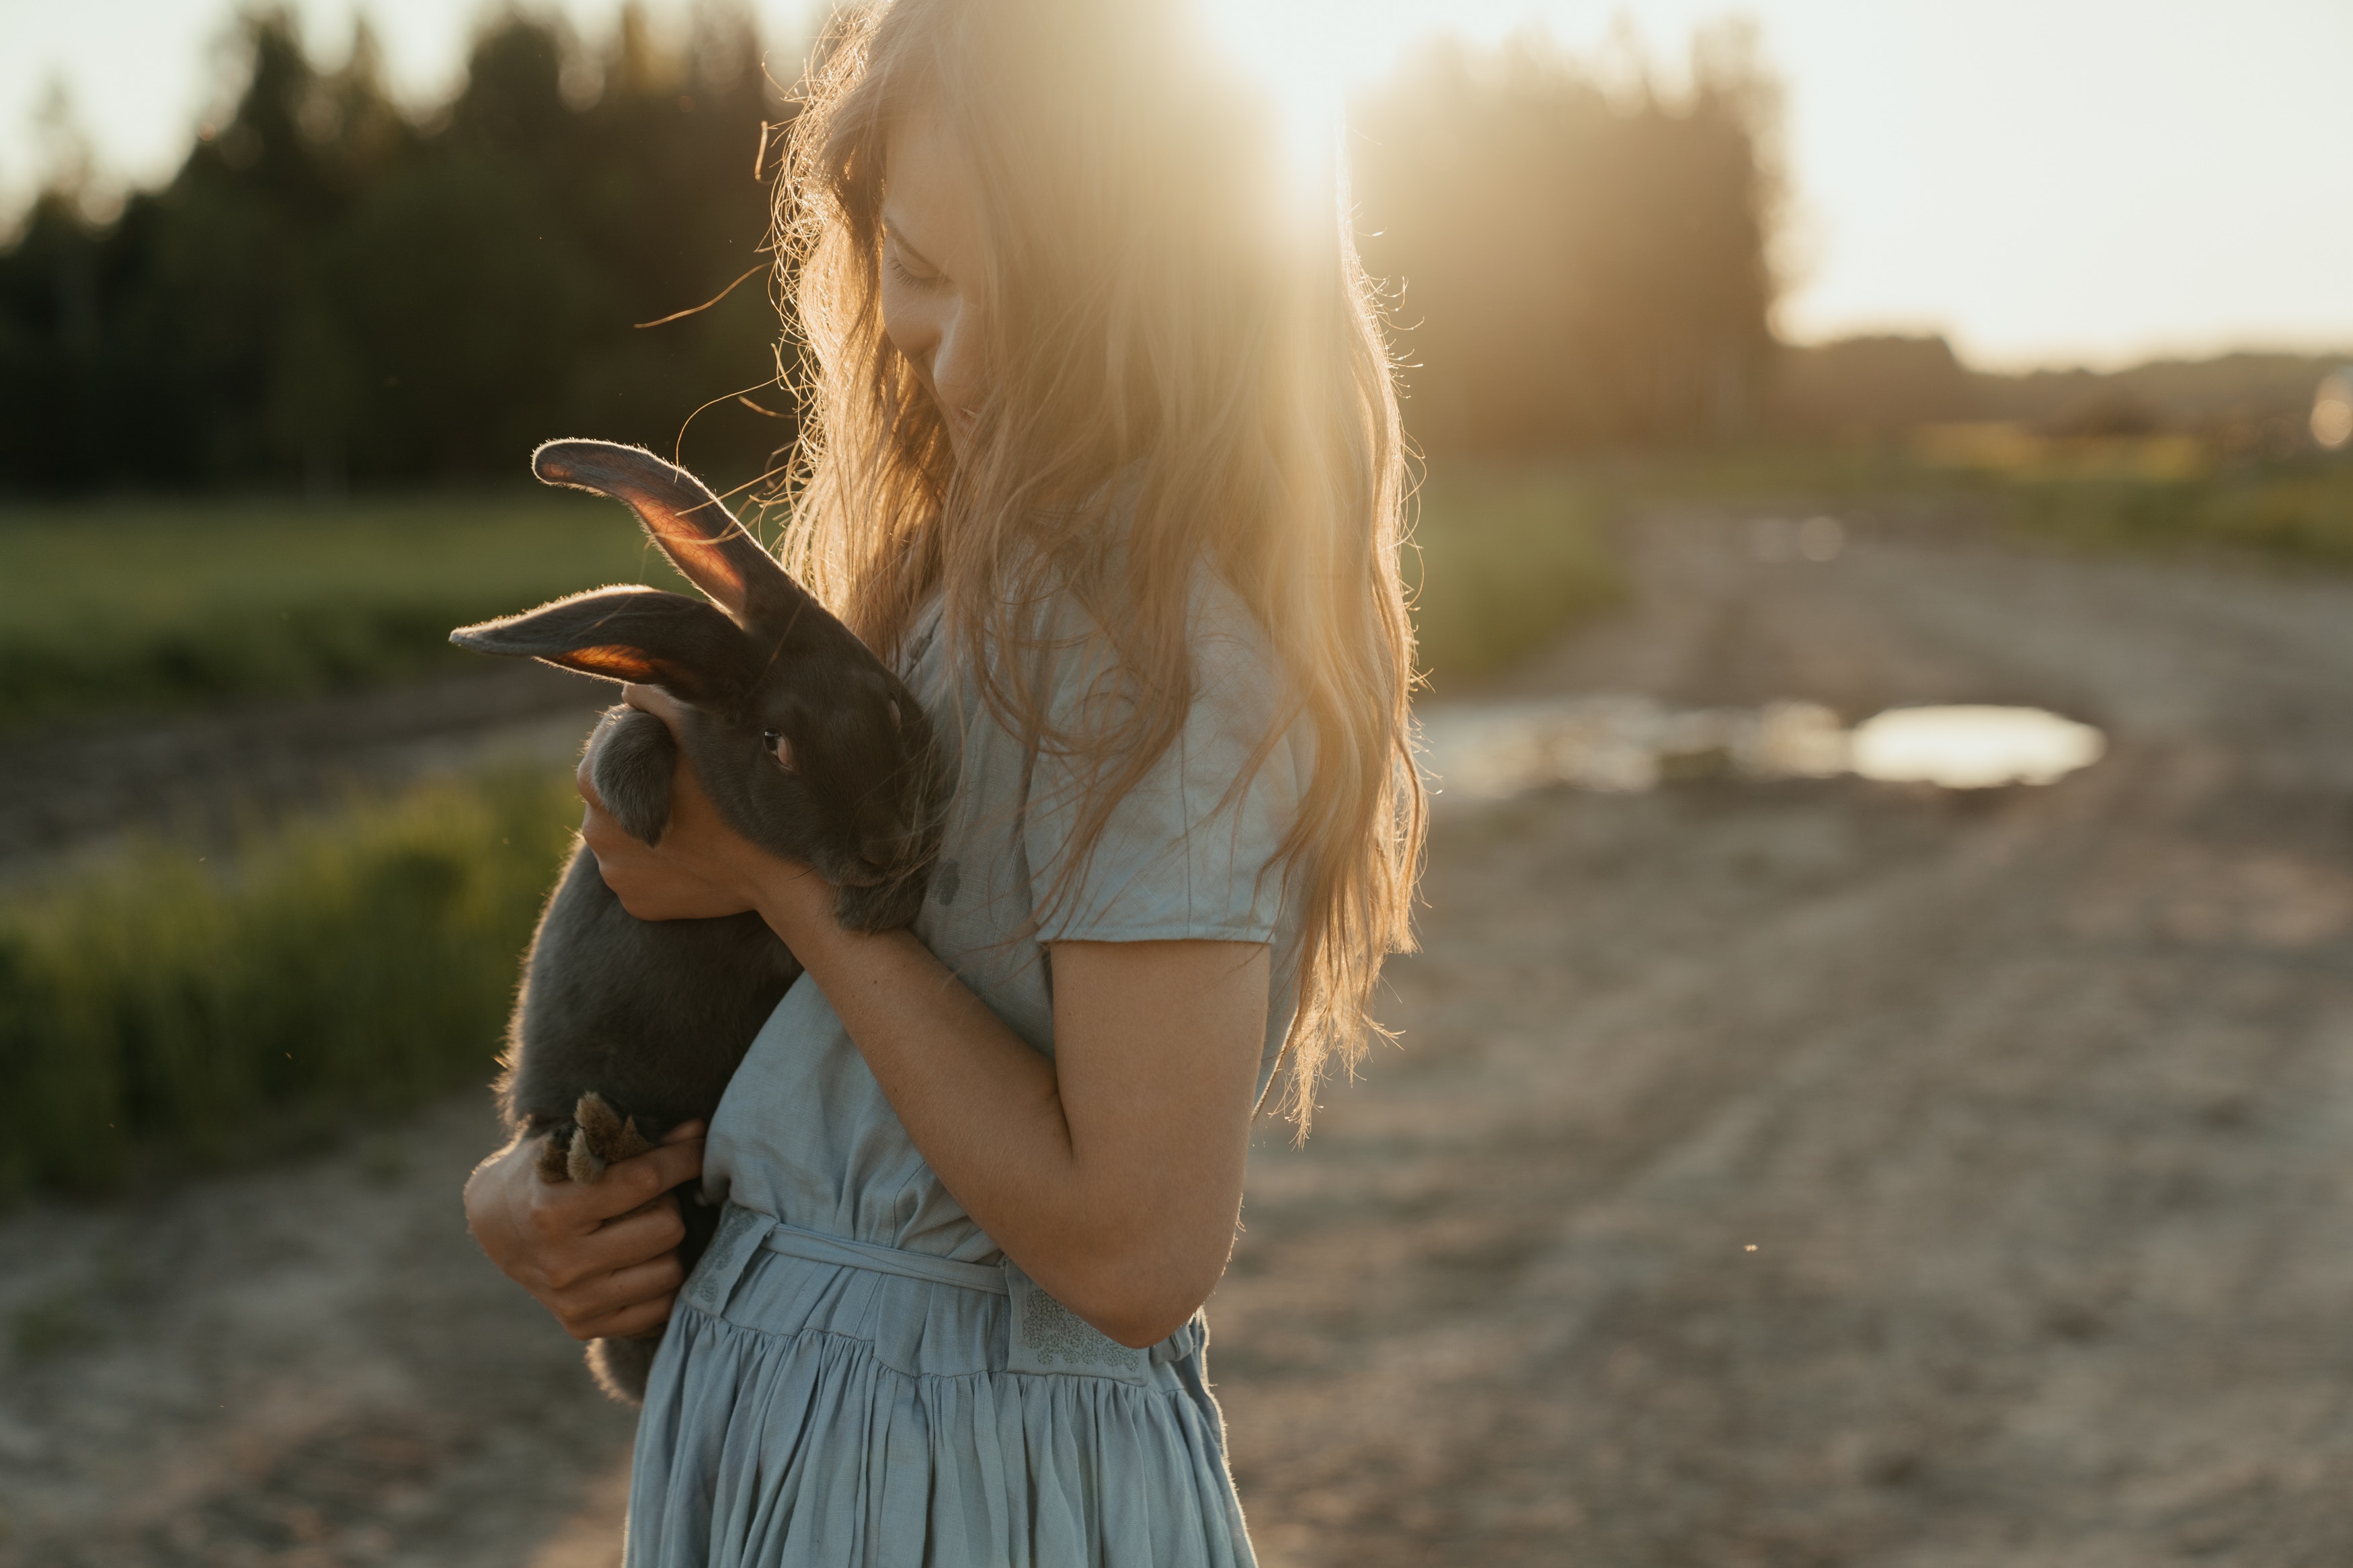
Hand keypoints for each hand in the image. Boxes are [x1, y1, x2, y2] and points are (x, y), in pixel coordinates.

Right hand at [463, 1120, 707, 1340]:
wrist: (495, 1224)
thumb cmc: (543, 1174)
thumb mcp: (572, 1146)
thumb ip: (631, 1139)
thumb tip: (695, 1131)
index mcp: (552, 1210)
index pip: (644, 1180)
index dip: (683, 1158)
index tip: (701, 1145)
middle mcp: (563, 1263)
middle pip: (667, 1228)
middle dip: (672, 1201)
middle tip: (660, 1192)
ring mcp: (574, 1301)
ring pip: (671, 1271)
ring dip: (671, 1244)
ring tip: (650, 1226)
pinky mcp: (583, 1326)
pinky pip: (659, 1309)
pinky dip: (662, 1282)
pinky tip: (647, 1259)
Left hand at [571, 684, 826, 922]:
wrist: (777, 875)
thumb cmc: (739, 795)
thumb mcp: (698, 732)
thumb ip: (656, 700)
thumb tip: (629, 689)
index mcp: (597, 786)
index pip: (605, 752)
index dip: (640, 743)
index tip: (675, 748)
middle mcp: (594, 834)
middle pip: (615, 798)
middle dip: (644, 787)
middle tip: (691, 785)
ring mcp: (614, 874)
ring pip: (627, 838)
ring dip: (651, 826)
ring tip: (697, 821)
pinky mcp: (636, 902)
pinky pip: (643, 874)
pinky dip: (663, 864)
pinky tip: (696, 855)